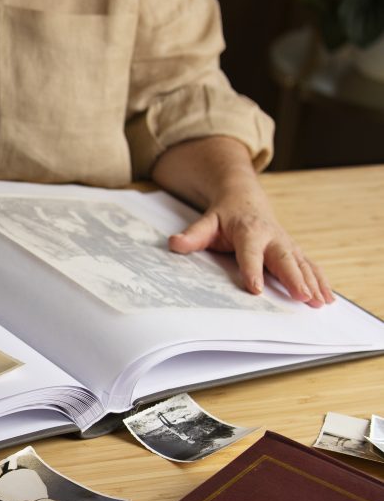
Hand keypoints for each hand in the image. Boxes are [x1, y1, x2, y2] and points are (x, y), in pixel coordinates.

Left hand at [151, 136, 333, 307]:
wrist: (244, 198)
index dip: (253, 270)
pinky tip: (328, 298)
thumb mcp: (206, 221)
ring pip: (302, 263)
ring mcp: (286, 244)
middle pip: (284, 259)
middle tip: (303, 297)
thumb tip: (174, 243)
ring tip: (320, 302)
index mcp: (249, 231)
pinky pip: (309, 266)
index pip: (250, 253)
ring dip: (313, 283)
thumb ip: (192, 235)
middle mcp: (272, 237)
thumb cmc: (224, 215)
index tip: (256, 288)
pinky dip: (320, 281)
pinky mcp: (294, 250)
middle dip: (294, 278)